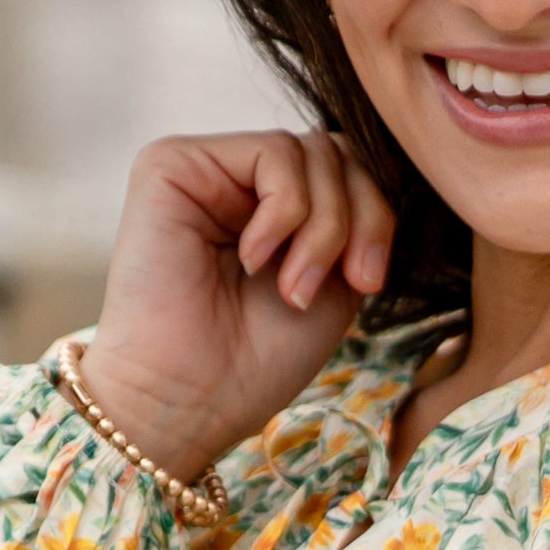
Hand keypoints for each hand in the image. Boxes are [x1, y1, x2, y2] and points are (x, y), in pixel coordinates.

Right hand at [76, 129, 396, 487]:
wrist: (187, 399)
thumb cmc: (255, 359)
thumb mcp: (336, 282)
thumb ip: (355, 217)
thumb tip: (376, 159)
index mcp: (274, 209)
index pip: (351, 171)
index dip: (376, 216)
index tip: (368, 283)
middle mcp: (238, 180)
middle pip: (339, 152)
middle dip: (360, 218)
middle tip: (347, 283)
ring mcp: (207, 169)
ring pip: (313, 150)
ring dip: (323, 226)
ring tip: (294, 288)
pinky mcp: (172, 163)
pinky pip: (273, 152)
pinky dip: (285, 211)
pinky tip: (253, 259)